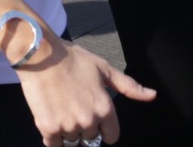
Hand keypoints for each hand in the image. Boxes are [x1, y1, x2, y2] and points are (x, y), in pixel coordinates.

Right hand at [18, 36, 155, 145]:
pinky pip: (54, 145)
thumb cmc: (72, 59)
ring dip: (68, 132)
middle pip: (90, 139)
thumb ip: (128, 86)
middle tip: (73, 107)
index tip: (93, 116)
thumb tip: (152, 95)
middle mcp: (89, 120)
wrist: (40, 54)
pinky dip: (53, 137)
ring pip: (72, 142)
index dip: (103, 128)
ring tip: (62, 110)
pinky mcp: (49, 128)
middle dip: (84, 127)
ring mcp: (69, 126)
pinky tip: (51, 120)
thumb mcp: (104, 68)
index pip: (111, 136)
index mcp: (105, 108)